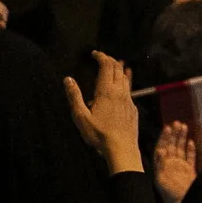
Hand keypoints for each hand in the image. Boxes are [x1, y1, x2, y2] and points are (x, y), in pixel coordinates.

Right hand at [64, 51, 141, 175]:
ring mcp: (129, 101)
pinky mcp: (133, 109)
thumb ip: (74, 96)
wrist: (122, 149)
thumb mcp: (80, 116)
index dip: (101, 56)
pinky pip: (130, 90)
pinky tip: (123, 86)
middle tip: (102, 57)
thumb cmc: (99, 134)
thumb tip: (68, 79)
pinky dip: (125, 82)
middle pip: (118, 69)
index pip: (107, 66)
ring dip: (119, 70)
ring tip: (113, 66)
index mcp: (107, 91)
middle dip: (110, 60)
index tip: (94, 53)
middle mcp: (120, 93)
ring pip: (125, 79)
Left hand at [153, 121, 197, 202]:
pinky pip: (190, 158)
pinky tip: (191, 142)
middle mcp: (170, 165)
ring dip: (182, 138)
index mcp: (162, 166)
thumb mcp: (162, 179)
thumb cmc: (171, 194)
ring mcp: (181, 168)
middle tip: (177, 123)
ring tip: (184, 127)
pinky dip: (190, 150)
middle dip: (174, 134)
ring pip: (181, 149)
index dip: (164, 137)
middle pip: (172, 146)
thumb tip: (161, 150)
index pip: (162, 147)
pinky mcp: (190, 172)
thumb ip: (161, 165)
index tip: (167, 127)